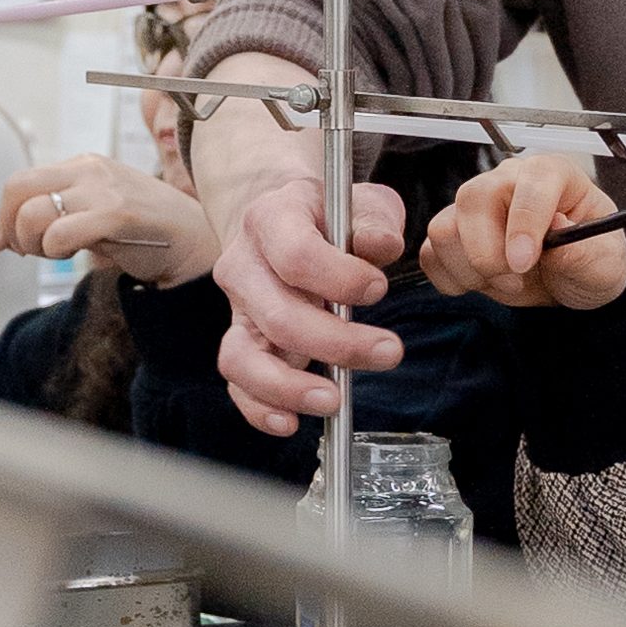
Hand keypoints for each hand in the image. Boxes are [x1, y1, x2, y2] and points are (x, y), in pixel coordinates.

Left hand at [0, 155, 218, 285]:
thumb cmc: (144, 230)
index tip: (6, 243)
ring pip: (33, 213)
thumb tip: (7, 236)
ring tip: (58, 253)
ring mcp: (103, 190)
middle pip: (18, 189)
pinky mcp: (115, 214)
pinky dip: (55, 251)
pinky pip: (59, 233)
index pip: (21, 181)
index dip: (3, 215)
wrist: (194, 241)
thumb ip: (60, 211)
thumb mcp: (98, 208)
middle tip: (29, 251)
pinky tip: (75, 254)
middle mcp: (89, 170)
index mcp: (83, 164)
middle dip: (11, 227)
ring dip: (34, 244)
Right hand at [212, 176, 408, 435]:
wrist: (283, 223)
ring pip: (243, 357)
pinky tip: (291, 423)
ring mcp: (237, 309)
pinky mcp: (240, 344)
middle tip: (389, 351)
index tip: (378, 289)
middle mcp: (243, 265)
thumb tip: (382, 248)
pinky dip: (260, 409)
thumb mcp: (359, 203)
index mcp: (270, 219)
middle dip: (336, 342)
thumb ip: (374, 221)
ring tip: (334, 401)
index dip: (337, 277)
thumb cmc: (329, 216)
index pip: (294, 254)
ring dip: (290, 387)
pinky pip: (238, 384)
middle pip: (277, 315)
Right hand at [421, 156, 625, 309]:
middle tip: (517, 279)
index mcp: (553, 174)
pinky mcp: (455, 232)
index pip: (531, 181)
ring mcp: (477, 205)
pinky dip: (451, 278)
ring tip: (503, 282)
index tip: (524, 262)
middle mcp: (509, 181)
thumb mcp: (606, 264)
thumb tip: (557, 229)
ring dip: (470, 269)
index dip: (524, 221)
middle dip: (490, 254)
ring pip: (445, 228)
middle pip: (474, 199)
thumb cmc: (591, 260)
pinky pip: (431, 253)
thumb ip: (586, 250)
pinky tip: (481, 284)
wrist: (571, 284)